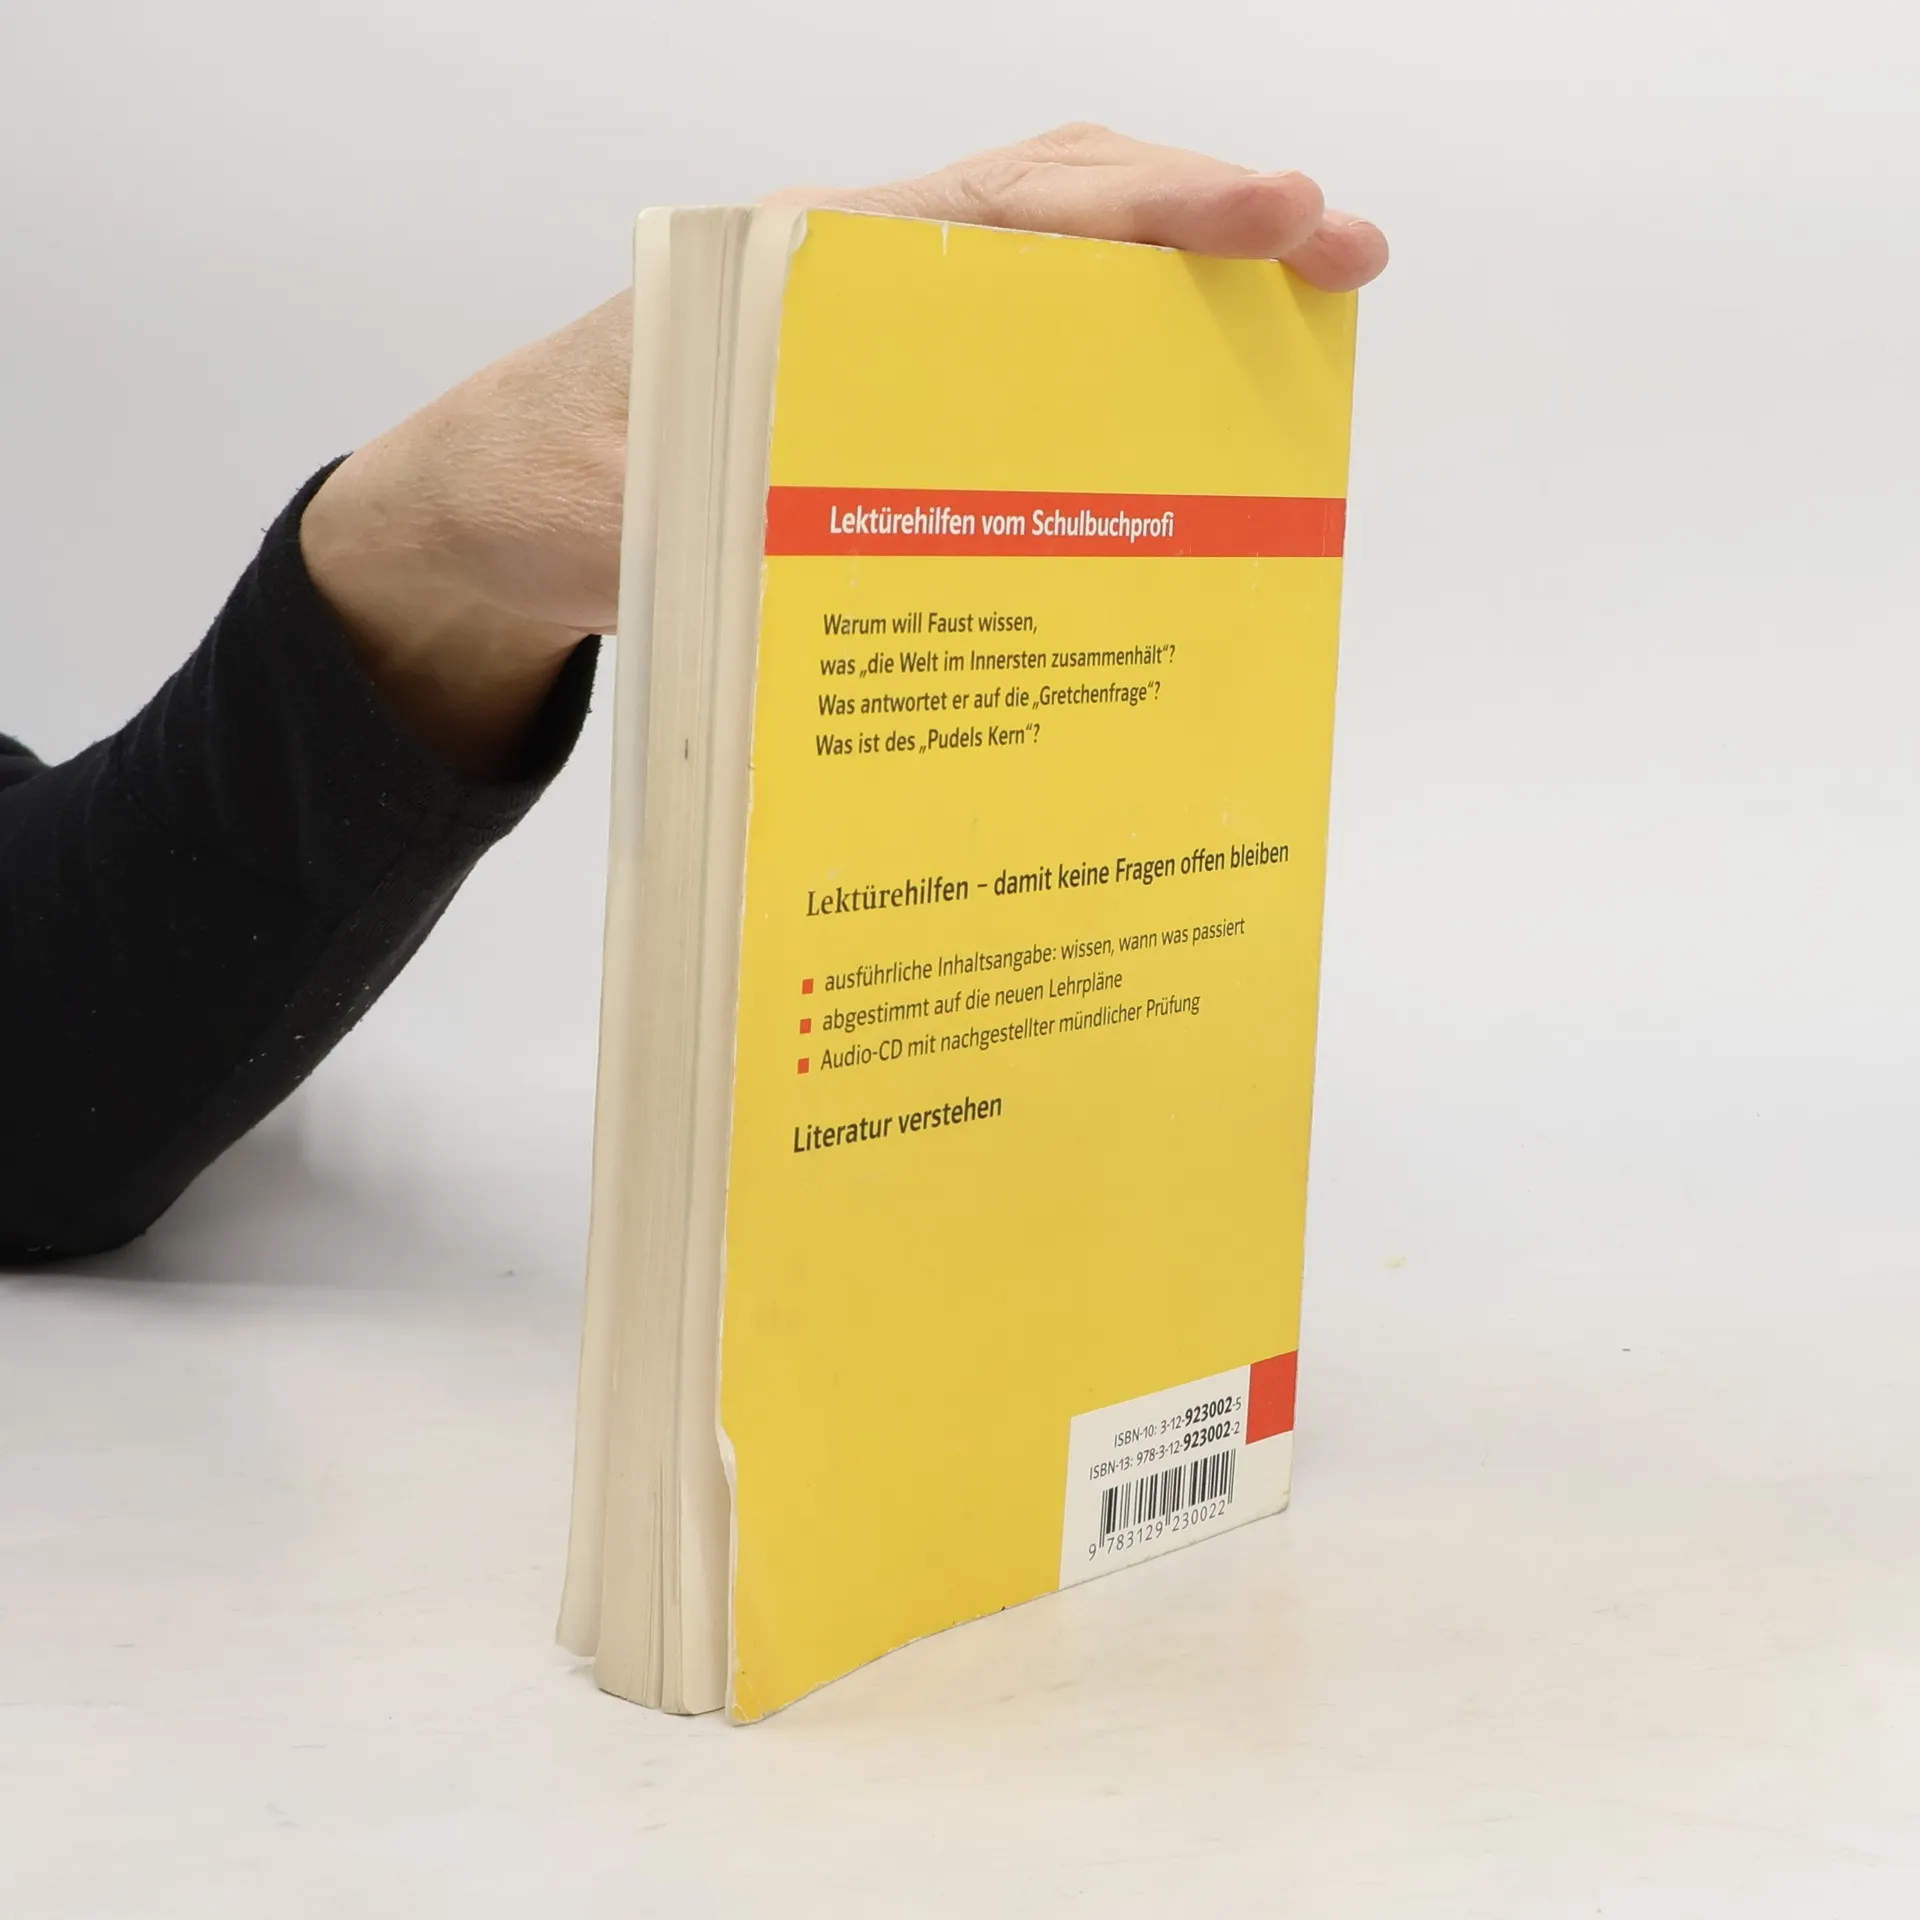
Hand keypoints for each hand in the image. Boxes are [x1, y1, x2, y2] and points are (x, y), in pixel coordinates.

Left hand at [300, 125, 1388, 776]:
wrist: (481, 523)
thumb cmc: (539, 489)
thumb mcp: (621, 495)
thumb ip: (726, 493)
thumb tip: (871, 515)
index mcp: (802, 269)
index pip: (1008, 212)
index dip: (1151, 210)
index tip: (1277, 212)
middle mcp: (856, 280)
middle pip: (1061, 214)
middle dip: (1209, 220)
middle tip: (1345, 255)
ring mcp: (875, 339)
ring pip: (1053, 283)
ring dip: (1177, 293)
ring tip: (1302, 320)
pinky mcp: (879, 407)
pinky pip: (1015, 366)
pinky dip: (1109, 364)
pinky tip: (1181, 407)